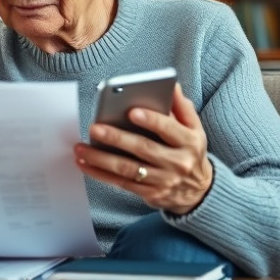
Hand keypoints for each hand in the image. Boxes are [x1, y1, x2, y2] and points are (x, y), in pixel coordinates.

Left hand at [74, 83, 213, 214]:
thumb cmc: (189, 151)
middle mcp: (178, 163)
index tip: (132, 111)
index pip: (169, 129)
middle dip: (117, 138)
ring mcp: (163, 180)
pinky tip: (84, 163)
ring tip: (81, 148)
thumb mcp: (194, 129)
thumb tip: (172, 86)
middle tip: (94, 128)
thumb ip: (182, 107)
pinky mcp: (150, 193)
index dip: (151, 120)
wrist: (199, 191)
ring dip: (101, 159)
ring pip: (128, 169)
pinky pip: (121, 183)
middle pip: (144, 148)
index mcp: (189, 142)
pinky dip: (100, 174)